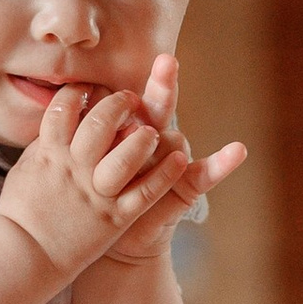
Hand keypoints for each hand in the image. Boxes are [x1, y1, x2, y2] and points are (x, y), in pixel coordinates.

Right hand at [0, 71, 183, 279]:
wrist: (25, 257)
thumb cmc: (21, 213)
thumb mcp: (24, 170)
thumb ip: (43, 144)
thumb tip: (60, 119)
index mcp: (50, 154)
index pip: (64, 108)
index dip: (78, 91)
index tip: (88, 89)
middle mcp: (75, 168)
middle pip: (100, 122)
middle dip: (117, 103)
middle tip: (128, 100)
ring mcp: (97, 193)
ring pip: (127, 156)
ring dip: (142, 138)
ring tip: (150, 132)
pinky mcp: (115, 217)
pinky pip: (145, 193)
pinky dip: (165, 175)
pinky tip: (179, 160)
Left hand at [92, 53, 245, 269]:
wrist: (106, 241)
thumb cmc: (86, 196)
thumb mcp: (75, 163)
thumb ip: (74, 137)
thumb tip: (64, 108)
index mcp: (122, 129)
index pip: (123, 101)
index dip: (114, 96)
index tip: (102, 86)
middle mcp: (151, 139)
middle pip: (158, 107)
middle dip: (163, 84)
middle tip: (166, 62)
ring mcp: (171, 161)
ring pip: (174, 139)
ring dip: (166, 142)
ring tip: (157, 147)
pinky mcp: (185, 186)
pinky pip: (206, 173)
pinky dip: (223, 163)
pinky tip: (238, 150)